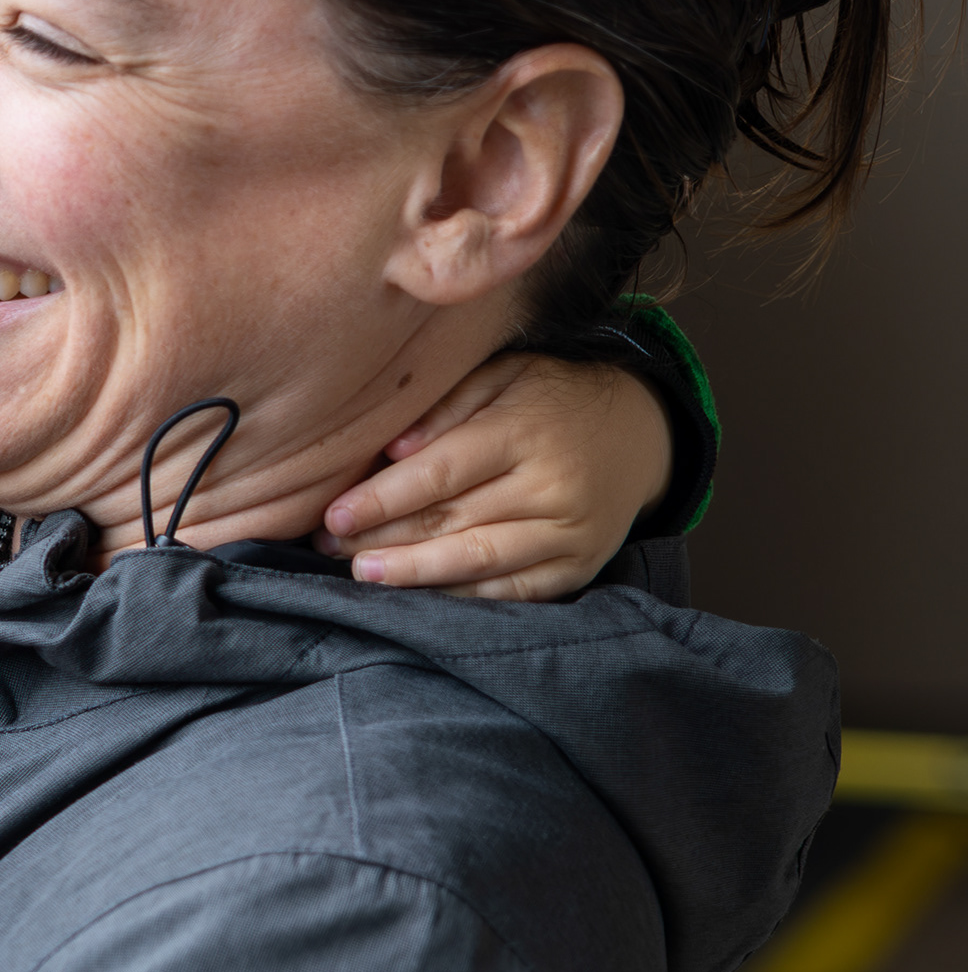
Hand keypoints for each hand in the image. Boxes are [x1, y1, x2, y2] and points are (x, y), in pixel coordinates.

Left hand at [320, 354, 671, 599]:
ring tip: (363, 575)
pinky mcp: (578, 566)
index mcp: (525, 433)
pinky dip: (462, 595)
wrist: (640, 432)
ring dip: (415, 574)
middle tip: (330, 549)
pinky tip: (419, 594)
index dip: (382, 499)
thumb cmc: (549, 398)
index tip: (333, 515)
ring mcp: (569, 533)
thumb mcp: (503, 376)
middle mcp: (551, 487)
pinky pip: (512, 591)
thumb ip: (446, 406)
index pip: (441, 473)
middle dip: (383, 540)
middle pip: (452, 521)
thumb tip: (391, 448)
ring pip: (479, 562)